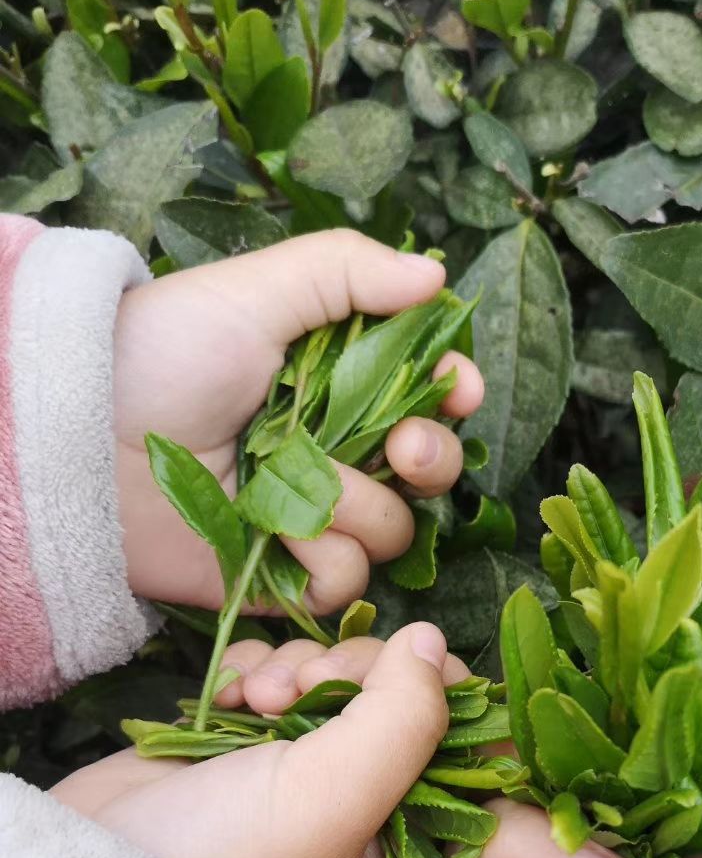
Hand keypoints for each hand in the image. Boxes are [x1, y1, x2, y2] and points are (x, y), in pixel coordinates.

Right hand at [49, 636, 643, 857]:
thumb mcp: (332, 804)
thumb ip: (404, 726)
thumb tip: (437, 650)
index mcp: (426, 853)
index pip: (516, 818)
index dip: (547, 802)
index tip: (595, 814)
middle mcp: (394, 811)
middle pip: (443, 714)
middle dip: (393, 688)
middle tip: (331, 689)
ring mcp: (336, 768)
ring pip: (375, 680)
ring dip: (325, 672)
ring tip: (270, 699)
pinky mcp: (282, 734)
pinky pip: (307, 671)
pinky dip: (275, 669)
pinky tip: (241, 693)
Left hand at [112, 232, 483, 611]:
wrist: (85, 435)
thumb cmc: (162, 352)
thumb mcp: (255, 292)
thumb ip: (348, 272)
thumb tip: (434, 274)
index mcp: (336, 385)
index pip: (427, 397)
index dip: (454, 397)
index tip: (459, 389)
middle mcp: (333, 454)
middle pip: (429, 474)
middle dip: (431, 460)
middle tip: (403, 451)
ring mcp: (308, 519)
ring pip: (392, 533)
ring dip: (360, 510)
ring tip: (298, 487)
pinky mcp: (280, 577)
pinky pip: (342, 584)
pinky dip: (321, 564)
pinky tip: (282, 538)